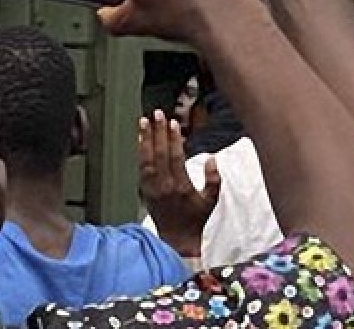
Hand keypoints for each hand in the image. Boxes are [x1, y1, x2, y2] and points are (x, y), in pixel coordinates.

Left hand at [139, 109, 217, 256]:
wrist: (177, 239)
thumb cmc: (196, 219)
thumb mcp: (211, 201)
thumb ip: (214, 180)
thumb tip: (211, 159)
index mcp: (181, 187)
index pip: (176, 157)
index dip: (174, 139)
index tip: (173, 123)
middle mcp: (164, 186)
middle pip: (159, 154)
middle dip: (158, 132)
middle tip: (157, 114)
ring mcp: (152, 188)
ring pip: (147, 159)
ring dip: (145, 139)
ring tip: (144, 121)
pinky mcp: (145, 190)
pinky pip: (141, 168)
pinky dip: (140, 152)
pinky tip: (140, 139)